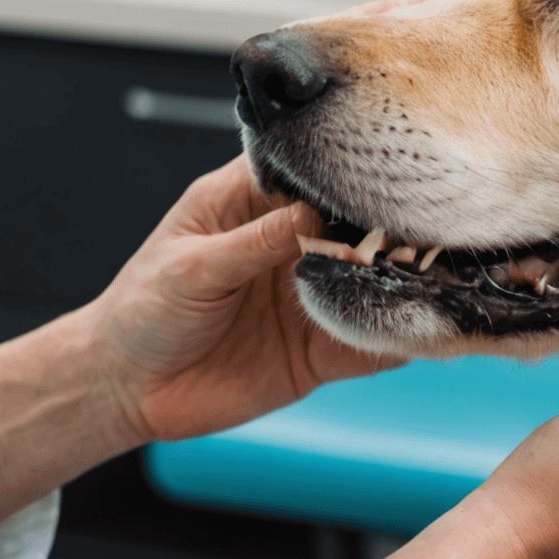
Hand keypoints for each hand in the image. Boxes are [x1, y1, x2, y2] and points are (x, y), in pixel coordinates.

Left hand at [85, 156, 397, 442]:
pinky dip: (395, 337)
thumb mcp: (190, 268)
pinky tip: (422, 328)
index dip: (340, 167)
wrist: (124, 390)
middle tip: (422, 222)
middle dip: (386, 222)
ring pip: (368, 280)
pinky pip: (365, 342)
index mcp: (249, 203)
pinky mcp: (316, 350)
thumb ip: (253, 243)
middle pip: (351, 223)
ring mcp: (306, 296)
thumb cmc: (140, 312)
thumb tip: (313, 214)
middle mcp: (287, 244)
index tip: (378, 168)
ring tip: (435, 271)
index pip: (306, 170)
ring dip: (399, 278)